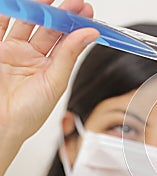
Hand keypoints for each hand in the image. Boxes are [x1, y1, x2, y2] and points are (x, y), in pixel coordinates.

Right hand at [0, 0, 98, 175]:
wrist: (1, 125)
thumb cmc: (28, 114)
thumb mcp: (55, 82)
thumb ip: (69, 55)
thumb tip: (89, 34)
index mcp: (49, 67)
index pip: (66, 41)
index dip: (76, 25)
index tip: (86, 12)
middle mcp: (31, 57)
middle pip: (48, 28)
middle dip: (61, 13)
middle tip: (74, 2)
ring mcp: (11, 51)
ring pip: (26, 22)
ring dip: (37, 8)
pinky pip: (1, 25)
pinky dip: (9, 12)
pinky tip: (21, 3)